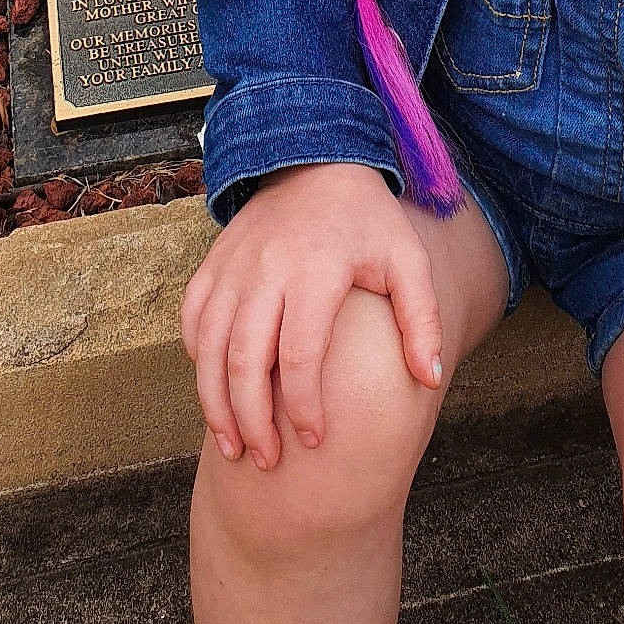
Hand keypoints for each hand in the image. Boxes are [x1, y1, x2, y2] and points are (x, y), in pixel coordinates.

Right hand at [180, 161, 442, 473]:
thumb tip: (429, 379)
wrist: (317, 161)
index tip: (315, 442)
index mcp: (317, 270)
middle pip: (246, 359)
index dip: (303, 406)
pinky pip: (194, 318)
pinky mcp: (214, 262)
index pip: (300, 353)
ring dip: (215, 403)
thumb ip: (421, 318)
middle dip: (252, 420)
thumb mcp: (407, 259)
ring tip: (233, 447)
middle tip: (266, 462)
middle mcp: (267, 268)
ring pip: (210, 346)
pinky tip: (214, 390)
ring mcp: (234, 265)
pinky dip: (198, 359)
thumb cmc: (367, 220)